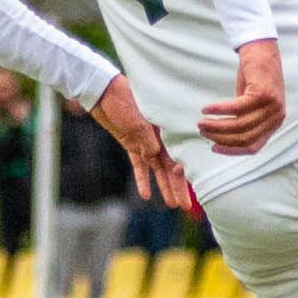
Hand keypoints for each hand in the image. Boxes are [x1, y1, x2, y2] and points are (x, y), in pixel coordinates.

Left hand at [89, 77, 193, 212]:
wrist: (102, 90)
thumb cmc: (122, 98)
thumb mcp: (136, 118)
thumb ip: (146, 138)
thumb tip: (156, 157)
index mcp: (166, 128)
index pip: (180, 154)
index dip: (187, 172)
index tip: (195, 188)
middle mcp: (159, 136)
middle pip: (171, 166)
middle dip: (178, 186)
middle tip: (185, 207)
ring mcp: (144, 141)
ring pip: (157, 169)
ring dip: (163, 186)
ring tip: (171, 204)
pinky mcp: (131, 144)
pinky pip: (138, 166)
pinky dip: (142, 179)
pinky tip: (145, 195)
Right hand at [199, 38, 284, 155]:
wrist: (262, 51)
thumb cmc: (254, 78)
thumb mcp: (251, 105)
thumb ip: (243, 121)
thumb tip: (222, 138)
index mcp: (274, 124)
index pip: (253, 147)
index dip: (231, 150)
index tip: (213, 148)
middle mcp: (276, 118)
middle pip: (244, 137)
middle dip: (220, 137)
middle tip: (202, 131)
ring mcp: (271, 106)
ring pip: (239, 124)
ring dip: (216, 125)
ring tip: (201, 122)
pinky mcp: (262, 94)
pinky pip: (236, 108)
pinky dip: (218, 110)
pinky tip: (206, 109)